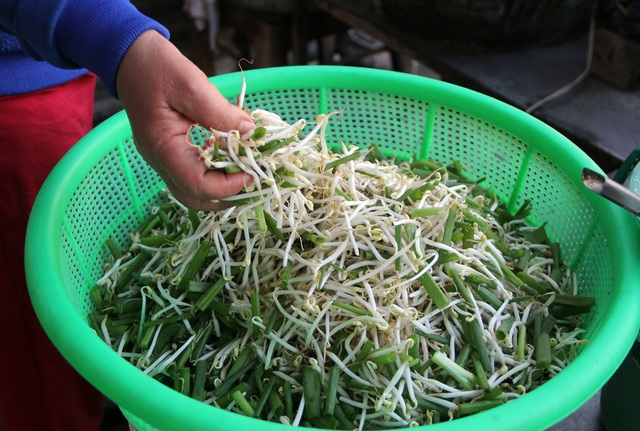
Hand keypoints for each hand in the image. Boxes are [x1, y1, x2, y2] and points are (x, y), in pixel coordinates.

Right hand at [116, 30, 253, 209]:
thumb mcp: (190, 84)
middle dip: (226, 196)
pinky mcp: (171, 152)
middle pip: (194, 198)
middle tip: (254, 182)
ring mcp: (164, 159)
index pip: (196, 184)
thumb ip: (219, 111)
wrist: (130, 58)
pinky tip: (233, 157)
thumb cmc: (156, 67)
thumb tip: (249, 132)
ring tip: (247, 172)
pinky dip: (216, 173)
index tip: (252, 174)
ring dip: (222, 188)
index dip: (227, 186)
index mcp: (163, 147)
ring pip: (194, 190)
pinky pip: (194, 174)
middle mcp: (160, 160)